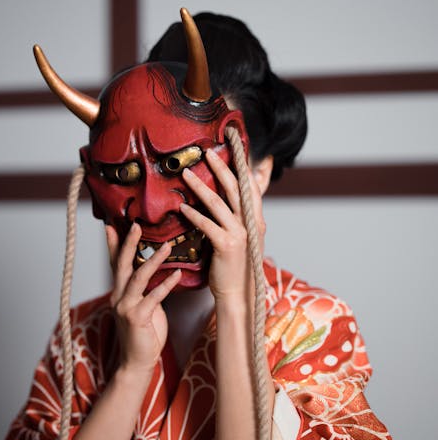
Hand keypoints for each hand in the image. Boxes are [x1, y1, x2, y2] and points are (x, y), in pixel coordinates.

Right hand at [106, 223, 180, 372]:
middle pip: (122, 265)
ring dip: (153, 260)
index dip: (114, 245)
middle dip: (128, 243)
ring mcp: (126, 307)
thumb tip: (153, 272)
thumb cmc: (144, 333)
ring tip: (167, 246)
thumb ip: (144, 290)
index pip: (115, 264)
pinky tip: (178, 274)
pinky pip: (153, 297)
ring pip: (138, 277)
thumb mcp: (142, 306)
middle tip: (136, 225)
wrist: (137, 362)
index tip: (111, 225)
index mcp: (119, 292)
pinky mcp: (137, 318)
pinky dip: (166, 284)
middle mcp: (118, 297)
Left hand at [180, 148, 265, 301]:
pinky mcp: (227, 245)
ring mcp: (241, 234)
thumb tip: (232, 197)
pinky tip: (183, 208)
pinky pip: (208, 225)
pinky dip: (195, 214)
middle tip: (207, 152)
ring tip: (185, 174)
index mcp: (256, 219)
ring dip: (200, 187)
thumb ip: (241, 215)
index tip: (235, 145)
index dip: (243, 164)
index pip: (251, 185)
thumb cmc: (237, 264)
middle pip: (236, 187)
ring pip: (219, 203)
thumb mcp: (245, 237)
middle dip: (221, 167)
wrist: (238, 294)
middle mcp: (251, 223)